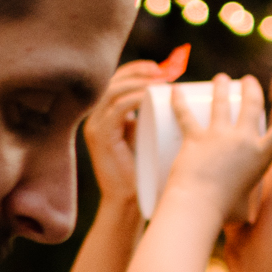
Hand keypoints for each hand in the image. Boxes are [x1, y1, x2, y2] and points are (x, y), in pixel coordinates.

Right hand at [82, 47, 187, 207]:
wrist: (127, 202)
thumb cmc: (142, 174)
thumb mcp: (146, 138)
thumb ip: (150, 119)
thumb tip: (175, 99)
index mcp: (107, 116)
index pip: (118, 82)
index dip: (138, 70)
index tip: (162, 68)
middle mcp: (97, 118)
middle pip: (114, 81)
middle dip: (139, 71)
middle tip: (163, 71)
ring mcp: (96, 127)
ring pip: (113, 91)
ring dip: (138, 82)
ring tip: (159, 81)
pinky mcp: (100, 137)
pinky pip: (117, 109)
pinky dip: (133, 99)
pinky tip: (147, 95)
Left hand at [155, 73, 271, 226]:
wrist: (197, 208)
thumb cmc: (222, 214)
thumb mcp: (244, 209)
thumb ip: (244, 208)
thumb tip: (243, 218)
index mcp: (261, 156)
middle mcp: (243, 140)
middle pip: (251, 104)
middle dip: (251, 88)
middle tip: (247, 80)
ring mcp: (219, 136)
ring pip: (221, 102)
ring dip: (221, 87)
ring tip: (220, 78)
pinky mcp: (195, 138)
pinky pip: (184, 114)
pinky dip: (178, 101)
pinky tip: (175, 90)